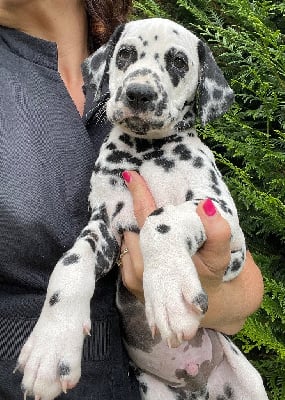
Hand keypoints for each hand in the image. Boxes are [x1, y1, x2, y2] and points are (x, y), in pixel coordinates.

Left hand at [120, 171, 263, 333]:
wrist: (209, 309)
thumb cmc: (215, 278)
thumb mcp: (222, 256)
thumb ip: (217, 232)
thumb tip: (206, 206)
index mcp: (162, 261)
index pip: (147, 220)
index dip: (140, 195)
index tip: (130, 175)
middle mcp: (143, 271)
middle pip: (132, 230)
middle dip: (135, 210)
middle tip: (142, 192)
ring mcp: (134, 279)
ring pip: (126, 241)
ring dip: (132, 225)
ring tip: (145, 215)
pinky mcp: (131, 284)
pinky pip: (124, 253)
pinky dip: (131, 240)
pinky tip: (143, 235)